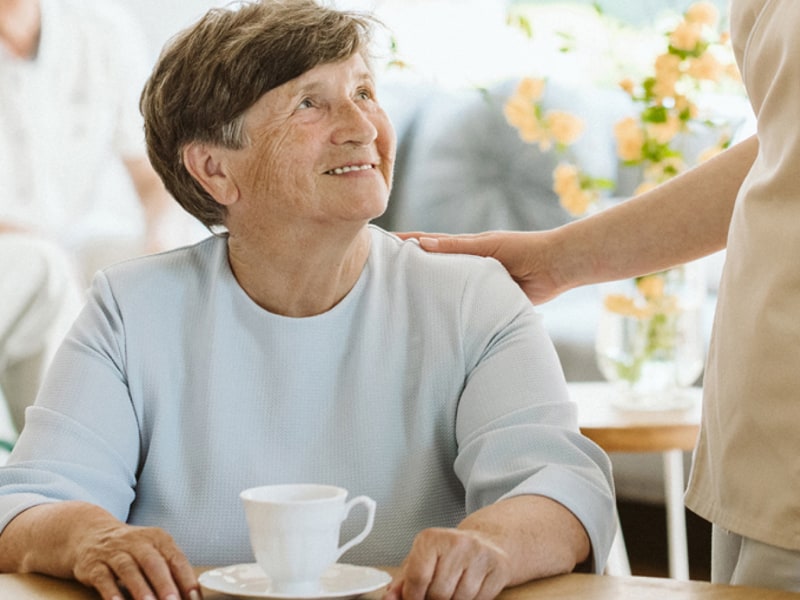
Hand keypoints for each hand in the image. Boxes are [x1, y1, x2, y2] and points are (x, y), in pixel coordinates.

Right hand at [71, 519, 199, 599]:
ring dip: (140, 589)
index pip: (176, 558)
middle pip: (153, 562)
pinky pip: (103, 578)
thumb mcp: (153, 550)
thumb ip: (170, 570)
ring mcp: (114, 552)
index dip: (186, 578)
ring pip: (128, 569)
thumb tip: (189, 596)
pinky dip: (111, 592)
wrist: (91, 534)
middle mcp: (137, 542)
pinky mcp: (93, 565)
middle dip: (164, 584)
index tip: (194, 597)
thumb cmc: (132, 549)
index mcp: (158, 538)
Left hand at [384, 527, 512, 599]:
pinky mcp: (497, 566)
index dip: (413, 596)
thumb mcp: (422, 561)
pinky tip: (467, 589)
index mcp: (431, 538)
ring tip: (452, 590)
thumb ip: (403, 581)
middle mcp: (456, 542)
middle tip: (435, 594)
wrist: (486, 543)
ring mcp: (478, 554)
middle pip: (438, 593)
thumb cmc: (448, 554)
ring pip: (459, 599)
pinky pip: (479, 599)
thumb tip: (389, 598)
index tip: (414, 599)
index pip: (417, 578)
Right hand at [395, 231, 564, 304]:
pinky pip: (465, 307)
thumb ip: (456, 248)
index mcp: (466, 248)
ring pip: (448, 289)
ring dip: (430, 293)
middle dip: (412, 271)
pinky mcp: (489, 302)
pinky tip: (438, 318)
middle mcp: (468, 266)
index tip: (382, 243)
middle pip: (434, 268)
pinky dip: (451, 310)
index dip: (407, 243)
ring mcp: (477, 285)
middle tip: (384, 277)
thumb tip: (422, 244)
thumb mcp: (486, 246)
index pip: (429, 244)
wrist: (554, 267)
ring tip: (404, 300)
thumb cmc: (522, 249)